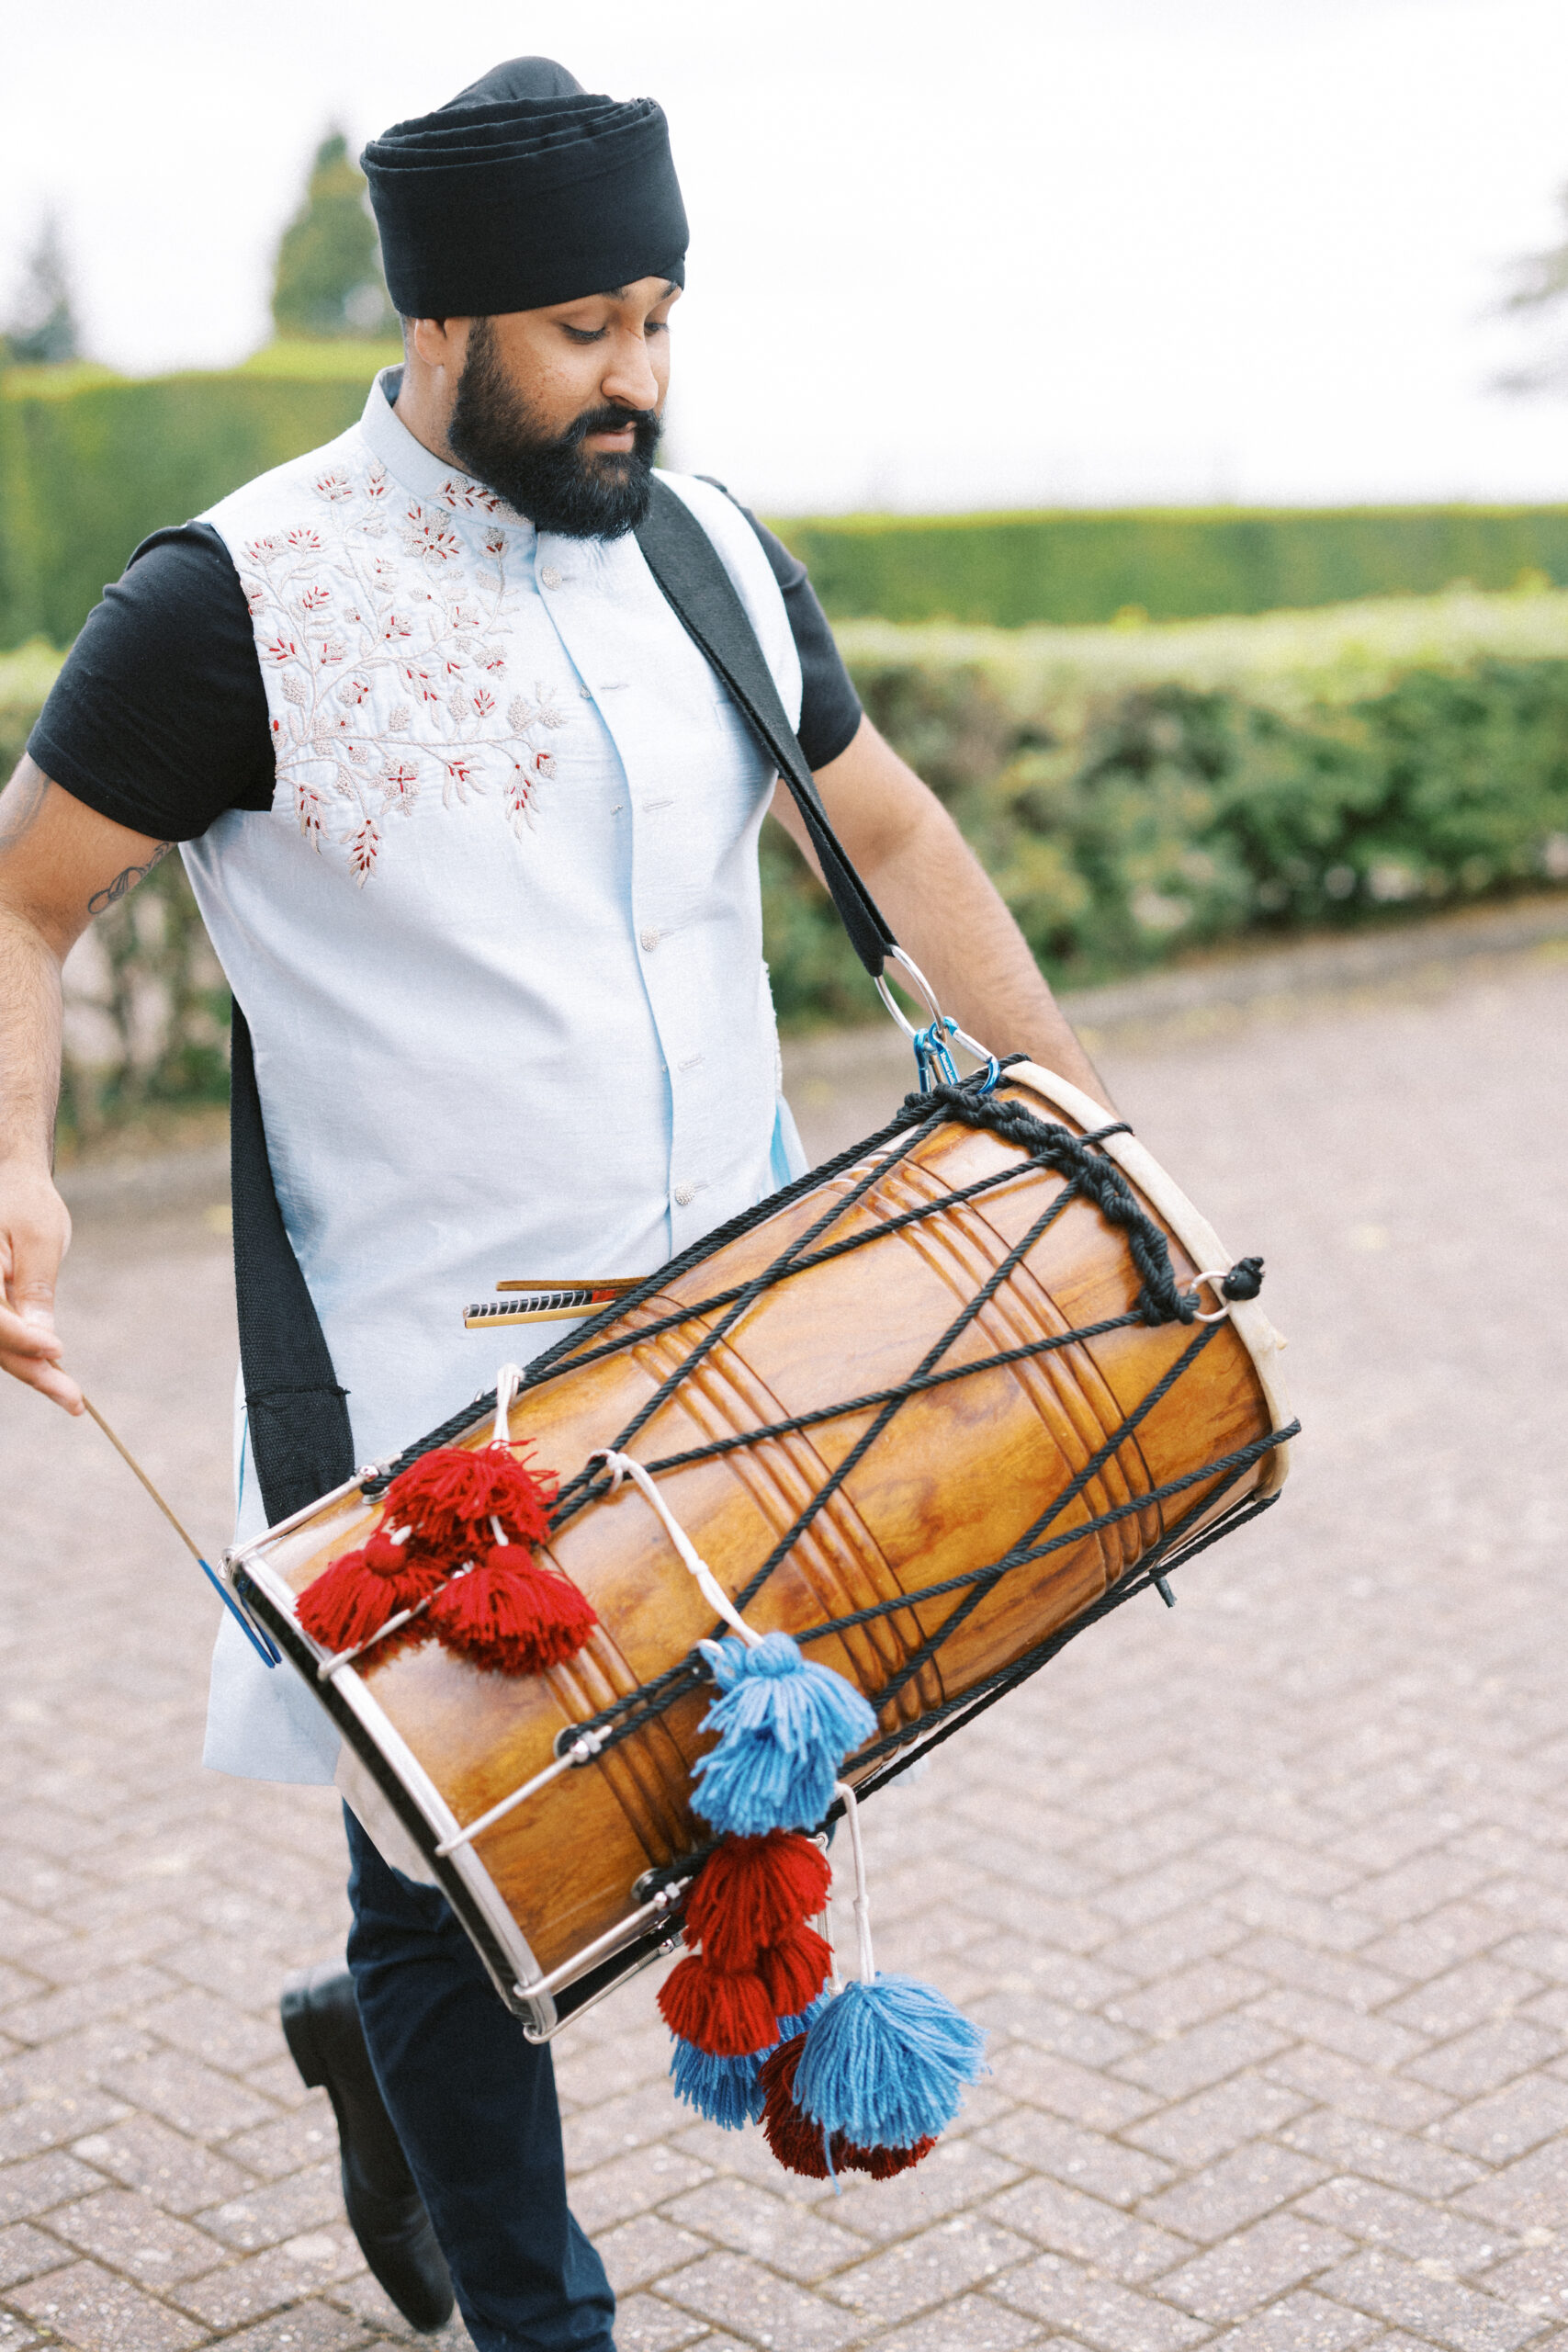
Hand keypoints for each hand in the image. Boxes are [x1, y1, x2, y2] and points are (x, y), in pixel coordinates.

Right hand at [0, 1160, 81, 1412]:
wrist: (13, 1184)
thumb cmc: (28, 1204)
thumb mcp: (40, 1237)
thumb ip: (36, 1286)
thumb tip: (41, 1337)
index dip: (21, 1338)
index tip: (58, 1350)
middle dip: (32, 1371)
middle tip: (73, 1399)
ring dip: (32, 1373)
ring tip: (71, 1398)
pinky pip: (2, 1339)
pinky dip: (27, 1358)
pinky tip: (55, 1379)